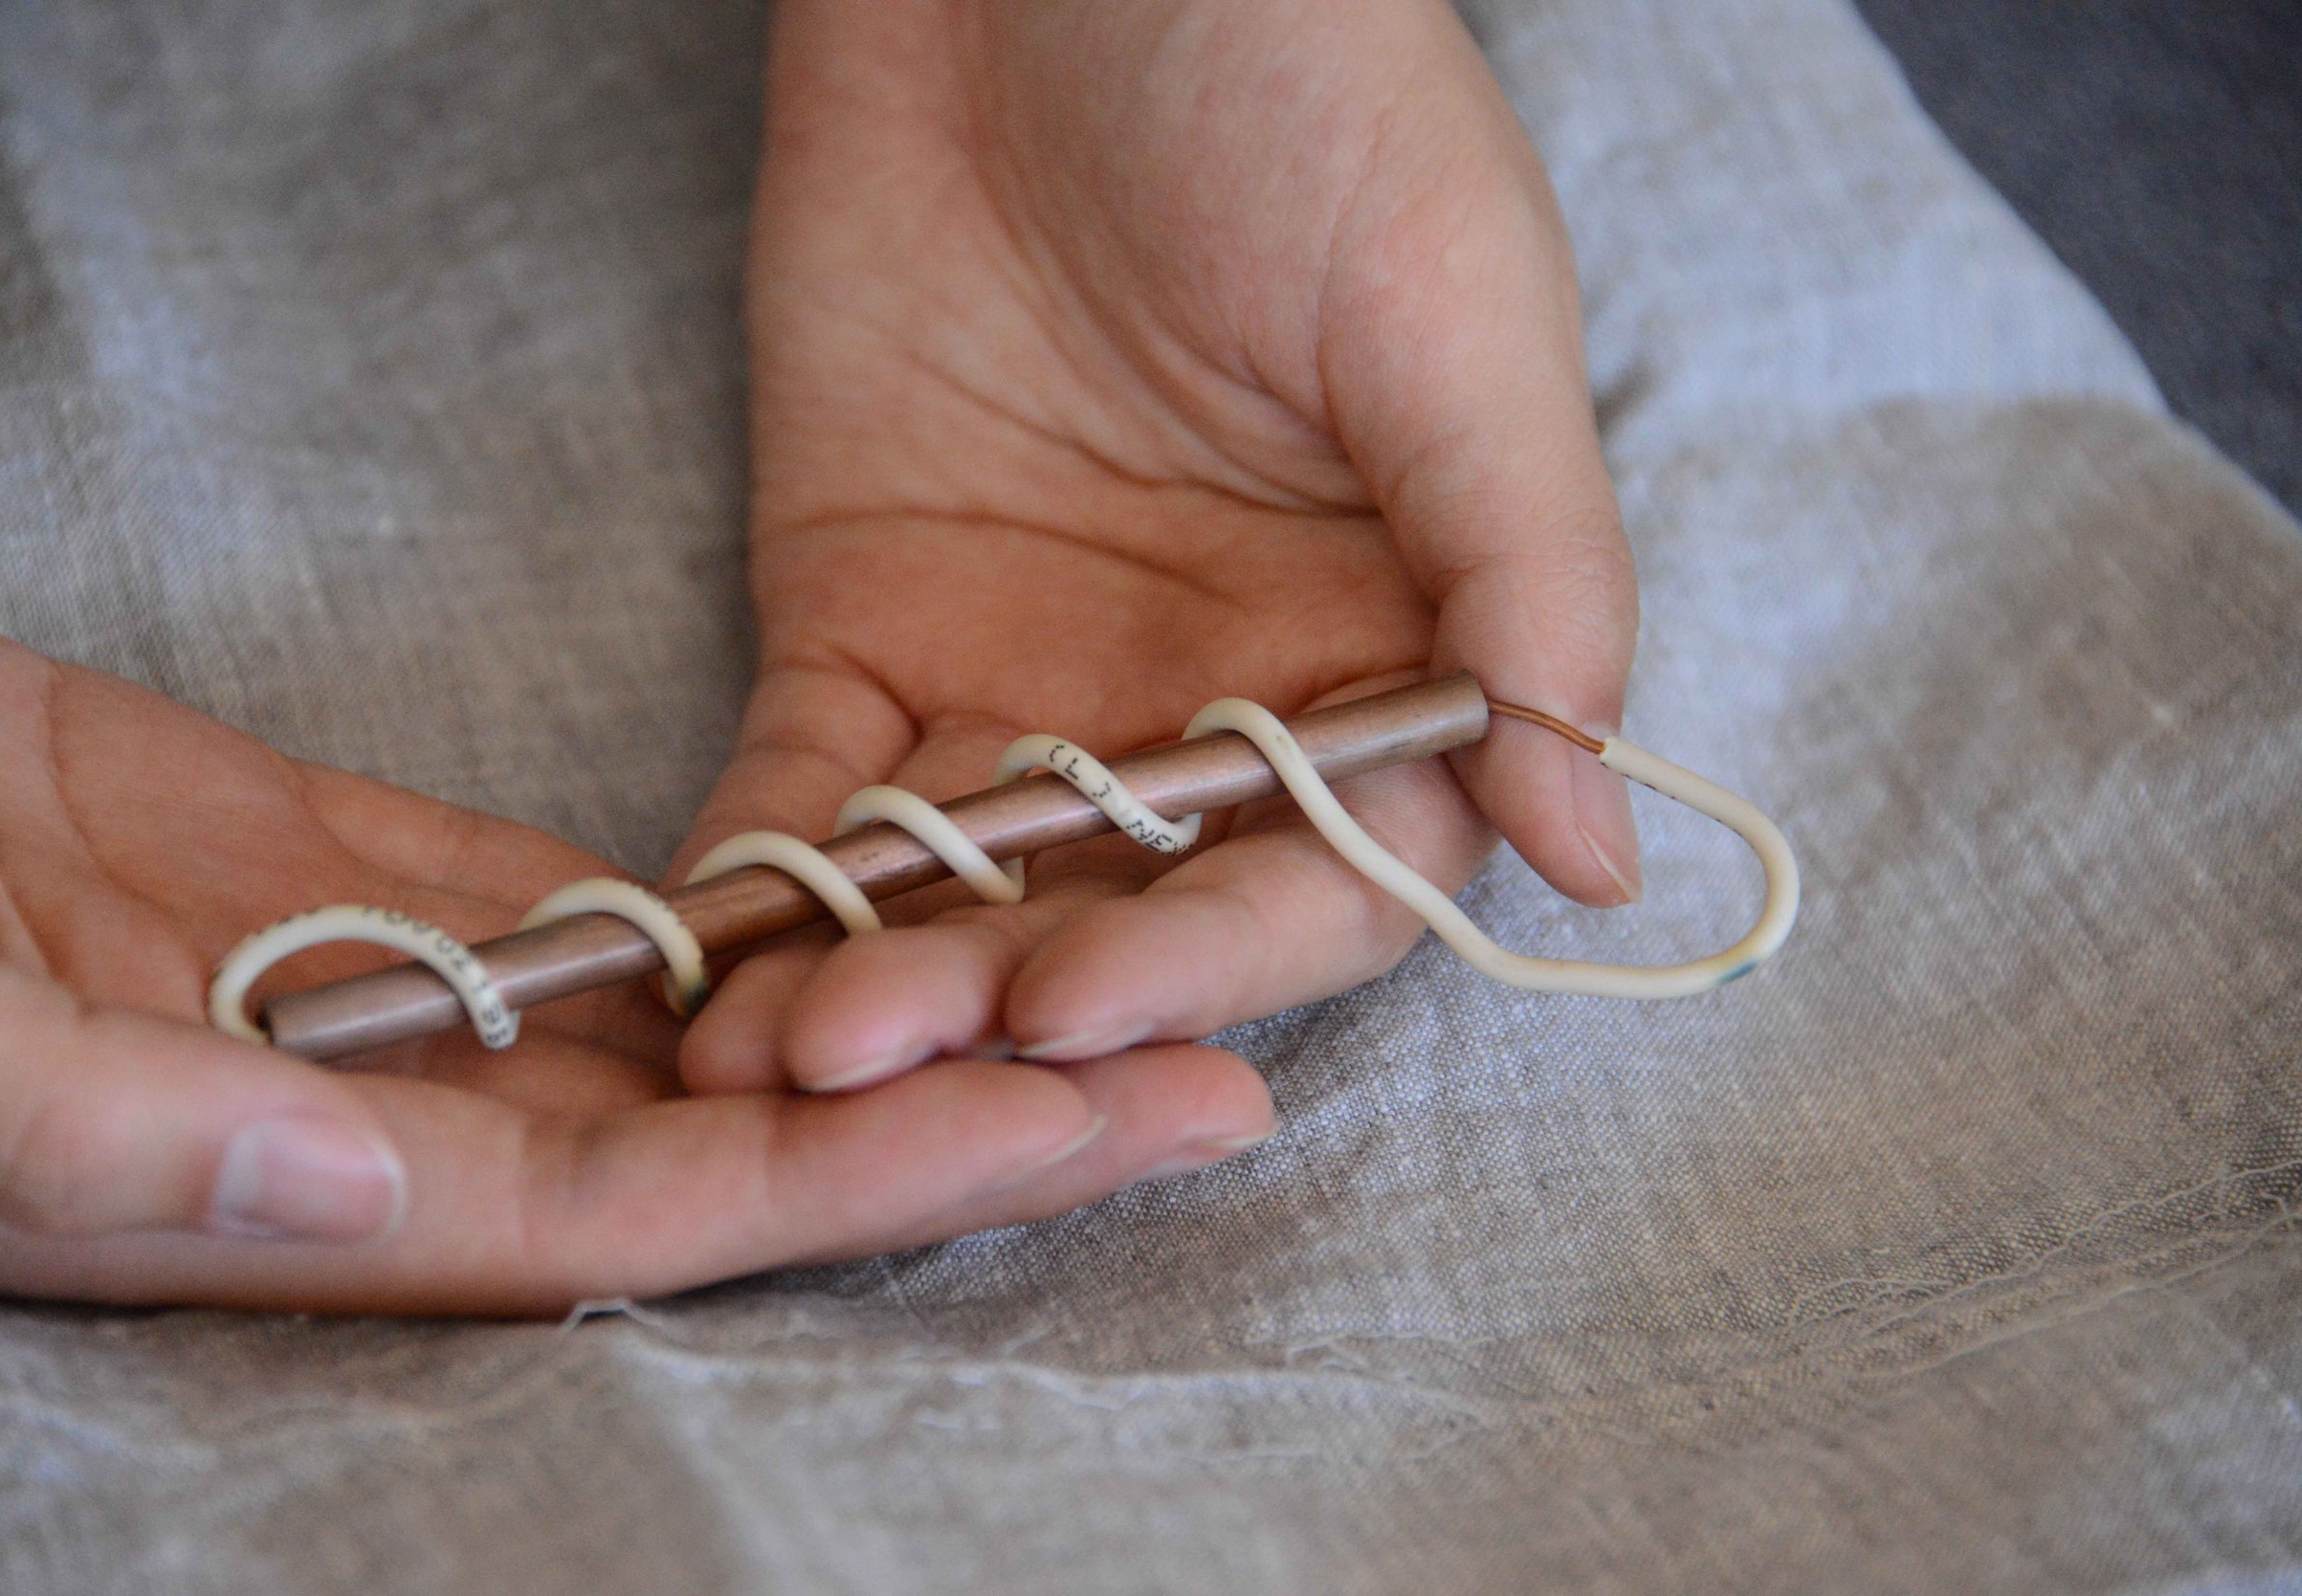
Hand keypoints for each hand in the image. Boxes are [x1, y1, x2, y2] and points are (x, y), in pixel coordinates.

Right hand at [0, 611, 1268, 1311]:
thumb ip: (111, 1134)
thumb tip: (362, 1186)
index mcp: (310, 1205)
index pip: (666, 1214)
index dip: (890, 1181)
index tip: (1097, 1124)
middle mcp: (392, 1133)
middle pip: (740, 1136)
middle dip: (978, 1104)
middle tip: (1221, 1058)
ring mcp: (385, 1008)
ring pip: (692, 1024)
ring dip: (897, 994)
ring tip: (1112, 949)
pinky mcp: (349, 882)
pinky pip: (585, 910)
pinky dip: (734, 896)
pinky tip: (893, 868)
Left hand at [676, 0, 1637, 1093]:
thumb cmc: (1301, 83)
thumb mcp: (1453, 316)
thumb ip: (1531, 585)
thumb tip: (1600, 859)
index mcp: (1381, 651)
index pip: (1325, 875)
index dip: (1213, 961)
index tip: (1085, 1003)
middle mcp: (1211, 700)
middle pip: (1128, 913)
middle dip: (1012, 997)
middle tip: (882, 1050)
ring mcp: (1029, 679)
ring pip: (964, 886)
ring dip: (873, 976)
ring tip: (772, 1046)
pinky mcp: (861, 627)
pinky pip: (811, 786)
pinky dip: (761, 875)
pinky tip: (701, 956)